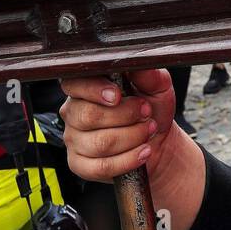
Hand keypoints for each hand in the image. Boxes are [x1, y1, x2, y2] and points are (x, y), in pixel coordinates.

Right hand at [61, 71, 179, 182]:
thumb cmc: (151, 107)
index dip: (94, 90)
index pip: (75, 84)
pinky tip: (143, 151)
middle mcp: (73, 112)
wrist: (157, 139)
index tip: (118, 95)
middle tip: (145, 112)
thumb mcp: (156, 85)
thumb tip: (137, 62)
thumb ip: (147, 73)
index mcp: (84, 87)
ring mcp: (73, 140)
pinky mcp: (79, 165)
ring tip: (148, 130)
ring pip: (99, 143)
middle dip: (125, 116)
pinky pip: (102, 166)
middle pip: (89, 116)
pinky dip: (128, 160)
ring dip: (132, 137)